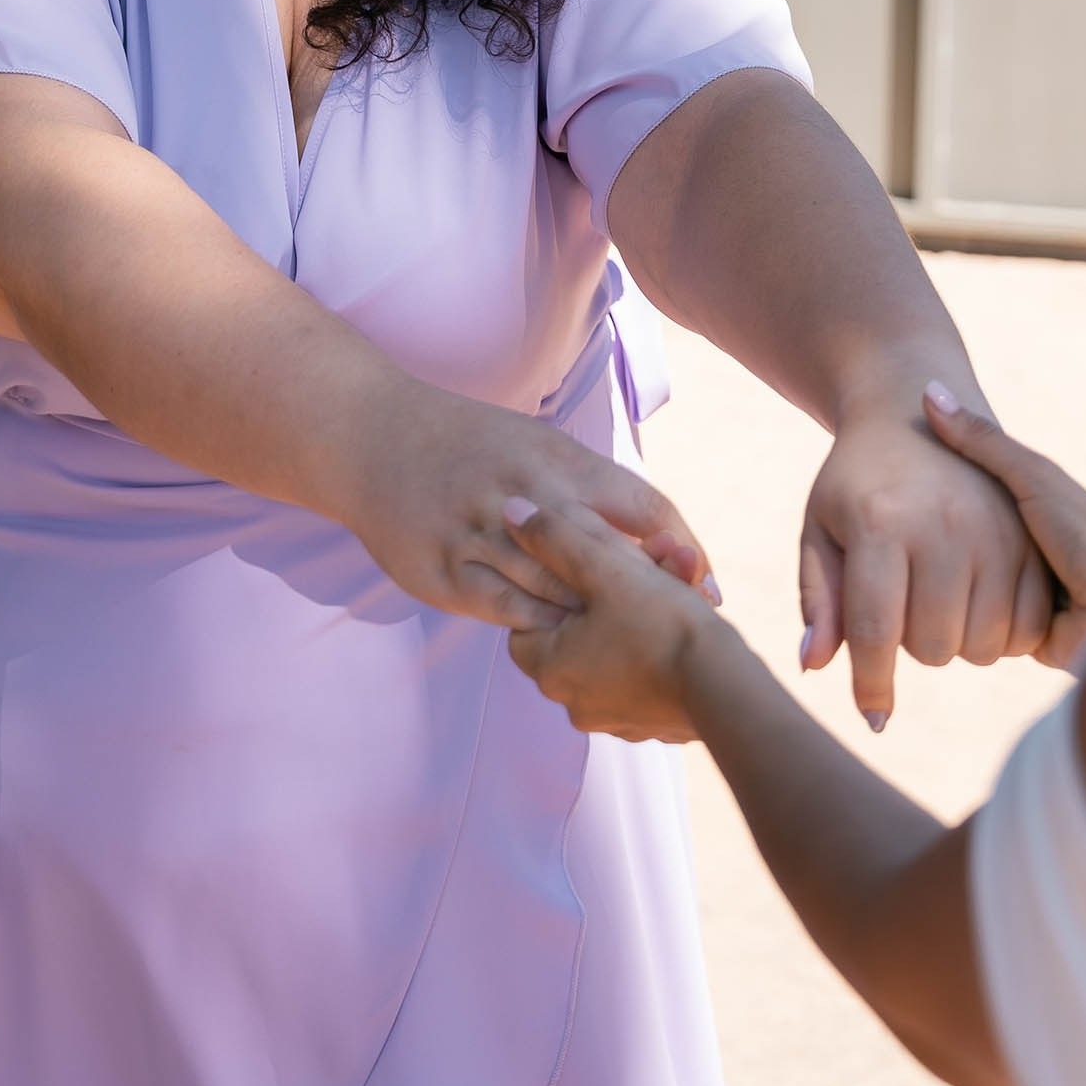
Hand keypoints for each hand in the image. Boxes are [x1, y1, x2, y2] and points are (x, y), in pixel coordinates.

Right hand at [334, 377, 714, 635]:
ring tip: (630, 649)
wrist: (376, 436)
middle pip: (609, 556)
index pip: (646, 507)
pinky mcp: (444, 569)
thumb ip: (590, 490)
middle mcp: (528, 494)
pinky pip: (505, 610)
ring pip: (558, 591)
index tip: (708, 585)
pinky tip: (559, 642)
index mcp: (560, 460)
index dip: (684, 549)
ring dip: (596, 621)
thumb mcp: (539, 446)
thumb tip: (657, 535)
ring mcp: (482, 533)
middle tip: (681, 633)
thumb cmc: (472, 445)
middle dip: (650, 595)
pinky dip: (539, 628)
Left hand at [505, 499, 720, 739]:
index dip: (557, 586)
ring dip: (639, 616)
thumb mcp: (604, 566)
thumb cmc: (659, 623)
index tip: (590, 568)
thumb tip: (511, 511)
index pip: (528, 621)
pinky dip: (658, 648)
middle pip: (579, 632)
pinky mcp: (652, 724)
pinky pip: (644, 676)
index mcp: (550, 670)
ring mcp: (616, 720)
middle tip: (647, 566)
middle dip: (611, 593)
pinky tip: (686, 623)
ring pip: (616, 651)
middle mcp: (574, 703)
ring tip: (675, 584)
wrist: (725, 686)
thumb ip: (555, 536)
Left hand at [800, 383, 1054, 727]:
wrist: (909, 414)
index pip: (876, 632)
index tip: (873, 716)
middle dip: (914, 646)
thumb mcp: (820, 528)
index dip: (873, 685)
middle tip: (905, 608)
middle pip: (935, 648)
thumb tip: (814, 666)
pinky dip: (1003, 632)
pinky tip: (978, 601)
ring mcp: (994, 530)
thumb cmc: (854, 484)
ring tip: (939, 599)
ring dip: (959, 641)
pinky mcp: (1030, 538)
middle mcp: (943, 525)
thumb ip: (818, 598)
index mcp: (879, 524)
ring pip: (983, 645)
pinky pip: (1026, 627)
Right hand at [921, 383, 1085, 672]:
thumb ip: (983, 444)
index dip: (930, 491)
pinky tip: (944, 614)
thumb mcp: (1034, 479)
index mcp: (1019, 509)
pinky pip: (978, 632)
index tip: (898, 480)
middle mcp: (1015, 551)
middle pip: (954, 548)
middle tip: (904, 540)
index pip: (958, 497)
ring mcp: (1015, 594)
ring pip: (961, 591)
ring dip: (952, 591)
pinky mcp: (1016, 636)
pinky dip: (968, 625)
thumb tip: (928, 391)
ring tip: (920, 582)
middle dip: (936, 548)